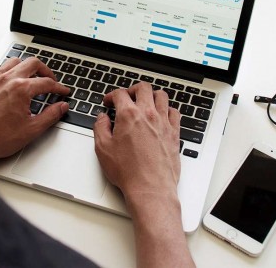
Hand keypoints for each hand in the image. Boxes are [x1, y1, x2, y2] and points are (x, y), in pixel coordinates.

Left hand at [0, 57, 69, 172]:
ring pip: (15, 62)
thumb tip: (62, 107)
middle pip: (33, 63)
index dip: (58, 87)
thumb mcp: (31, 129)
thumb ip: (51, 115)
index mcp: (21, 89)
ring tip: (32, 77)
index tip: (62, 92)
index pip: (46, 82)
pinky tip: (11, 81)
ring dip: (26, 67)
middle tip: (50, 80)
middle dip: (45, 71)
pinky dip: (9, 72)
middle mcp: (7, 80)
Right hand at [93, 82, 180, 200]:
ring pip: (161, 95)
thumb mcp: (103, 149)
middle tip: (127, 97)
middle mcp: (148, 114)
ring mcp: (163, 122)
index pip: (120, 94)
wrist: (150, 188)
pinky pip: (174, 112)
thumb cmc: (128, 172)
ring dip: (152, 95)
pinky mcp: (174, 133)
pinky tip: (162, 115)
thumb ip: (100, 128)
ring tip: (145, 102)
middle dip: (132, 89)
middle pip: (143, 88)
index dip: (111, 95)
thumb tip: (102, 118)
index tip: (109, 102)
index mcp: (129, 115)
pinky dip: (167, 109)